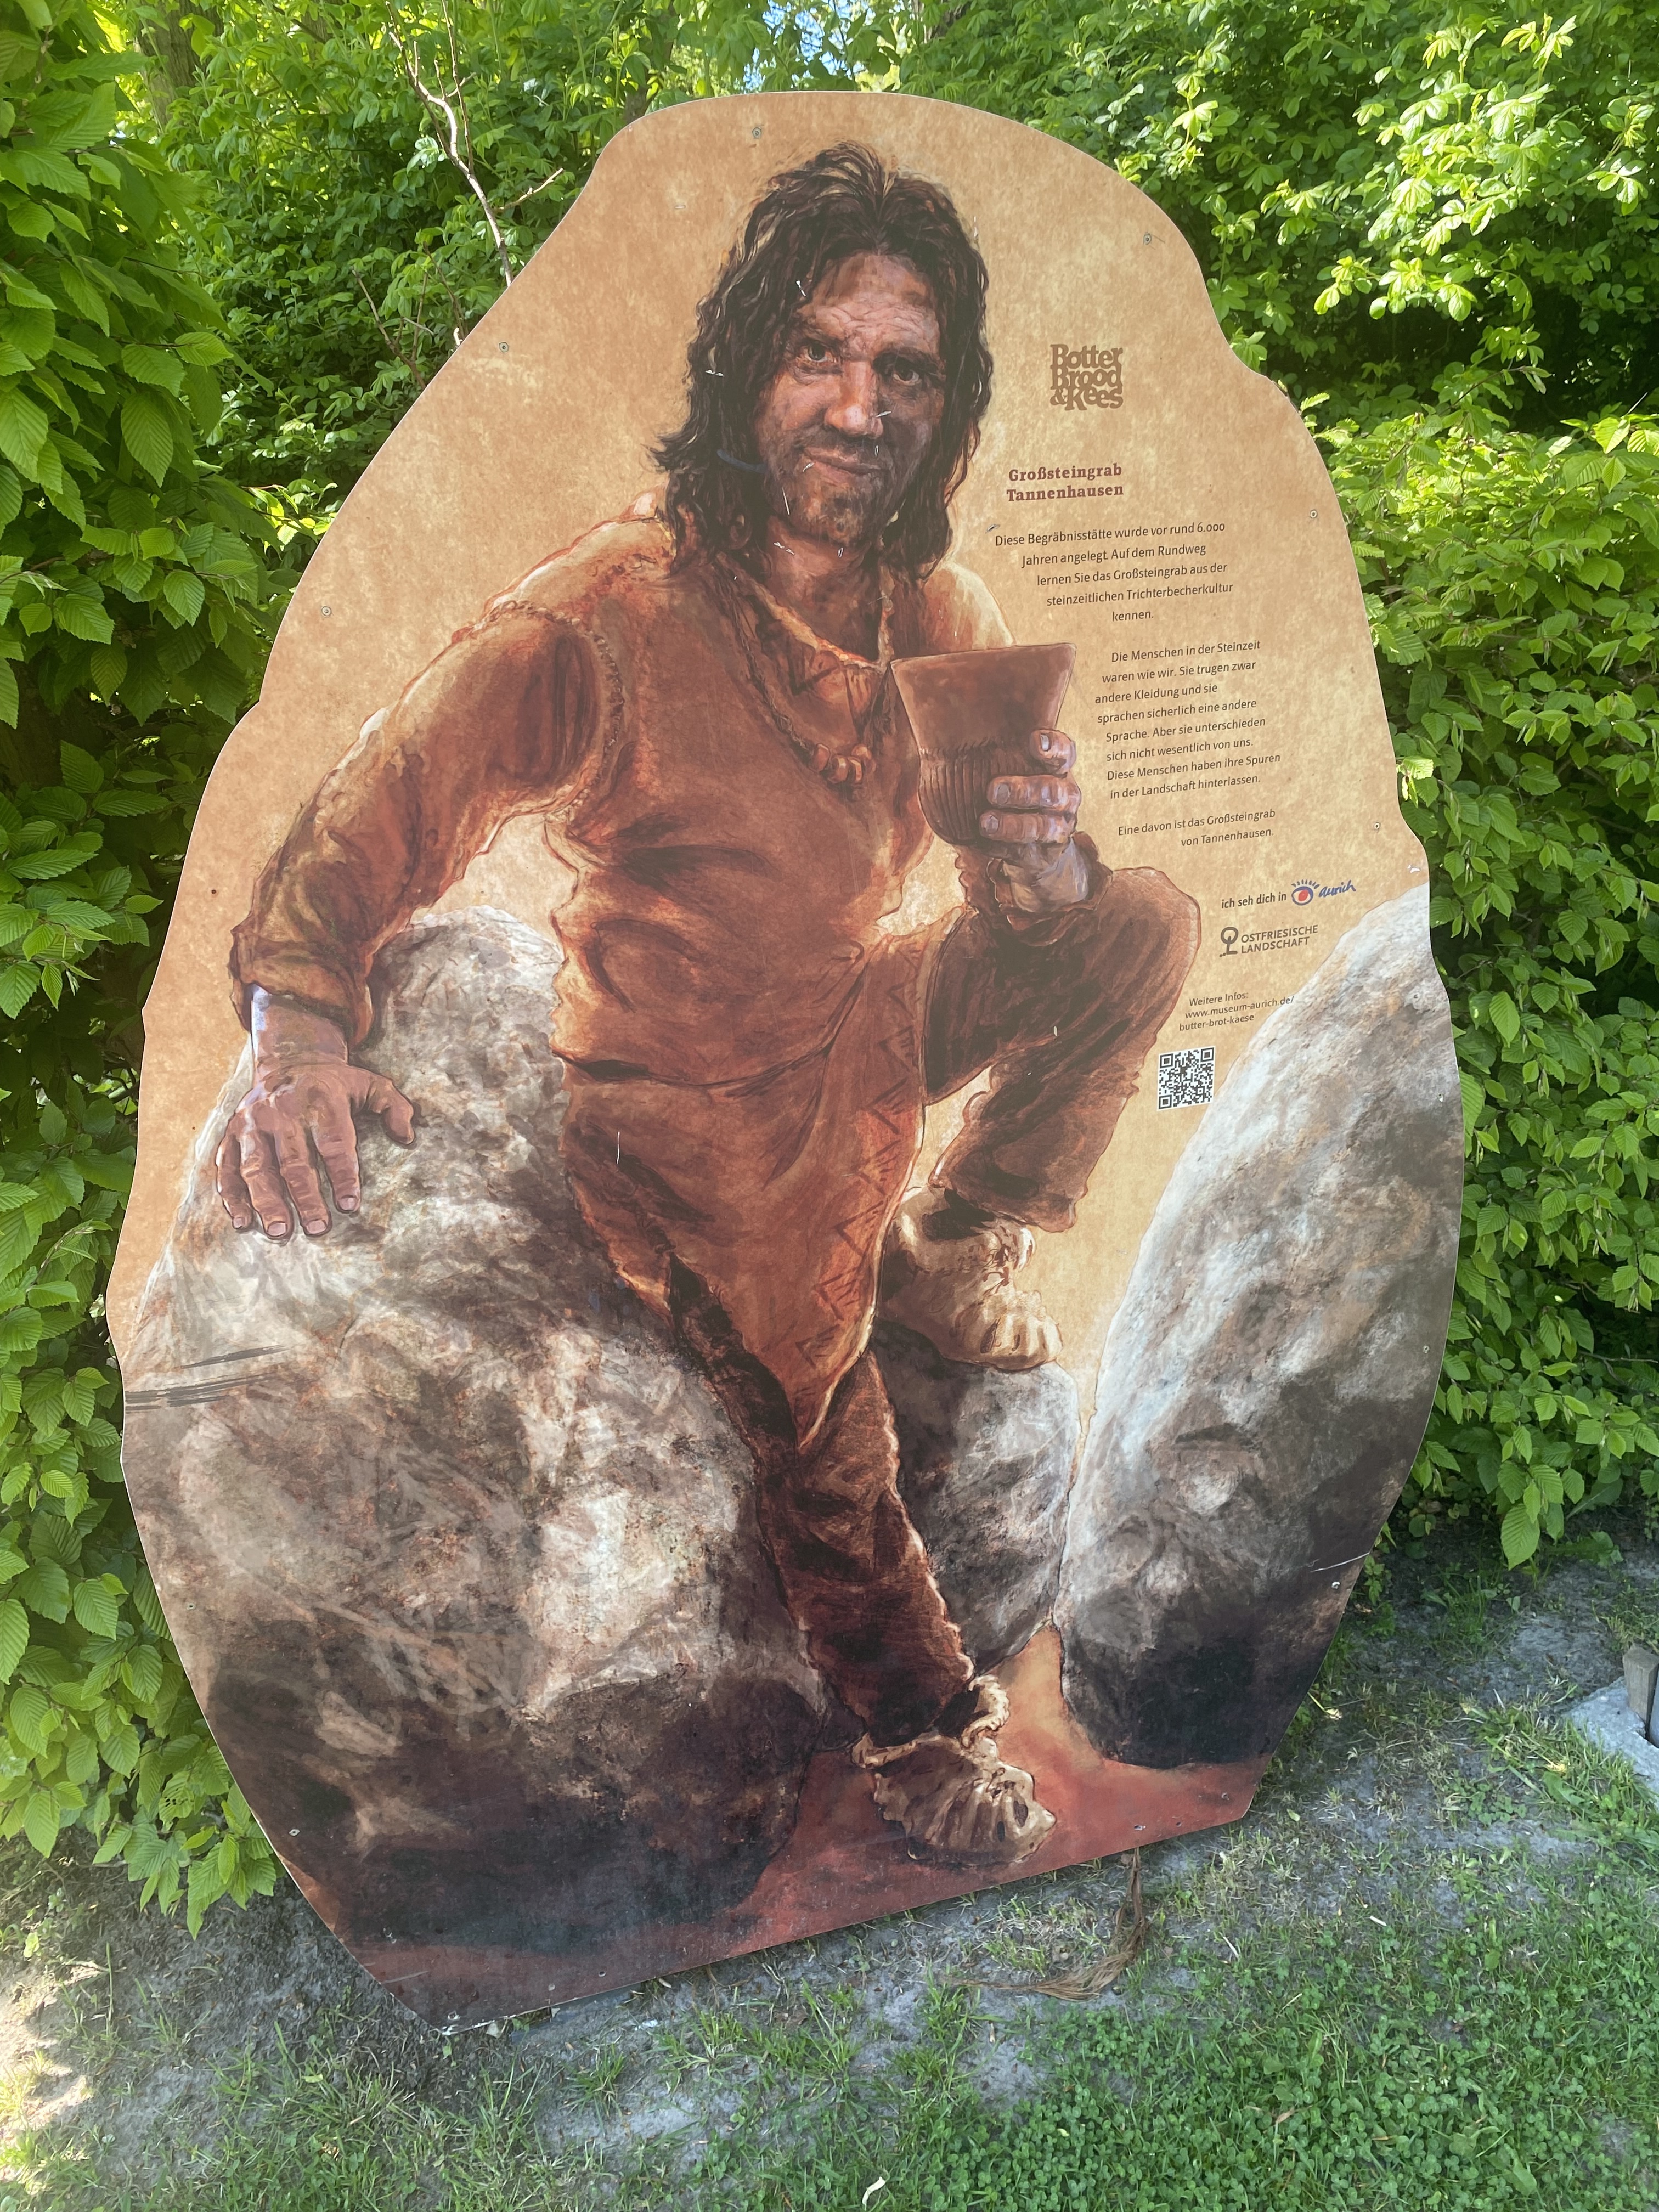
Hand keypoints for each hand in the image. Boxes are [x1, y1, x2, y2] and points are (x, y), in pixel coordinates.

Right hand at [215, 991, 413, 1238]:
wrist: (288, 1061)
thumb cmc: (335, 1085)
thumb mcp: (369, 1084)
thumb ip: (393, 1106)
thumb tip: (407, 1136)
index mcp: (319, 1100)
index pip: (333, 1143)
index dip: (343, 1175)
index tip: (350, 1205)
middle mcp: (281, 1111)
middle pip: (293, 1161)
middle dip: (305, 1197)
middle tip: (318, 1228)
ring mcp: (251, 1123)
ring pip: (256, 1166)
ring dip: (266, 1201)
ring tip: (279, 1230)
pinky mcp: (231, 1133)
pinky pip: (226, 1167)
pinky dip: (231, 1195)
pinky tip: (242, 1220)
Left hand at [979, 728, 1089, 913]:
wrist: (1036, 845)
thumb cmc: (1016, 791)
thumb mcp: (1015, 767)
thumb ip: (1000, 750)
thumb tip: (950, 723)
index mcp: (1058, 769)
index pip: (1065, 752)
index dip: (1053, 747)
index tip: (1033, 741)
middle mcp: (1064, 796)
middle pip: (1052, 791)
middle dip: (1023, 791)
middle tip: (992, 790)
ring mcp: (1058, 827)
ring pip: (1042, 826)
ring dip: (1012, 825)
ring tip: (985, 822)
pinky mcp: (1043, 854)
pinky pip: (1024, 851)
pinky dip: (1002, 847)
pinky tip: (982, 841)